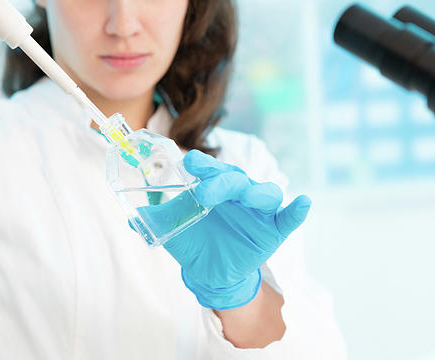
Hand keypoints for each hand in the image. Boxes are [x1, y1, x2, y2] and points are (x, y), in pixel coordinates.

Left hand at [161, 150, 310, 309]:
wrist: (210, 272)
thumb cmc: (194, 241)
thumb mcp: (173, 231)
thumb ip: (156, 220)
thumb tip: (131, 219)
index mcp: (214, 185)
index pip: (211, 169)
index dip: (203, 164)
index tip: (188, 162)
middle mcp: (238, 192)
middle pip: (236, 178)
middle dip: (221, 180)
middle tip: (204, 189)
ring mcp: (258, 210)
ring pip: (262, 193)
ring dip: (254, 193)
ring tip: (246, 196)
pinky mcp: (273, 229)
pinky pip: (288, 218)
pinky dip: (296, 211)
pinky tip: (303, 203)